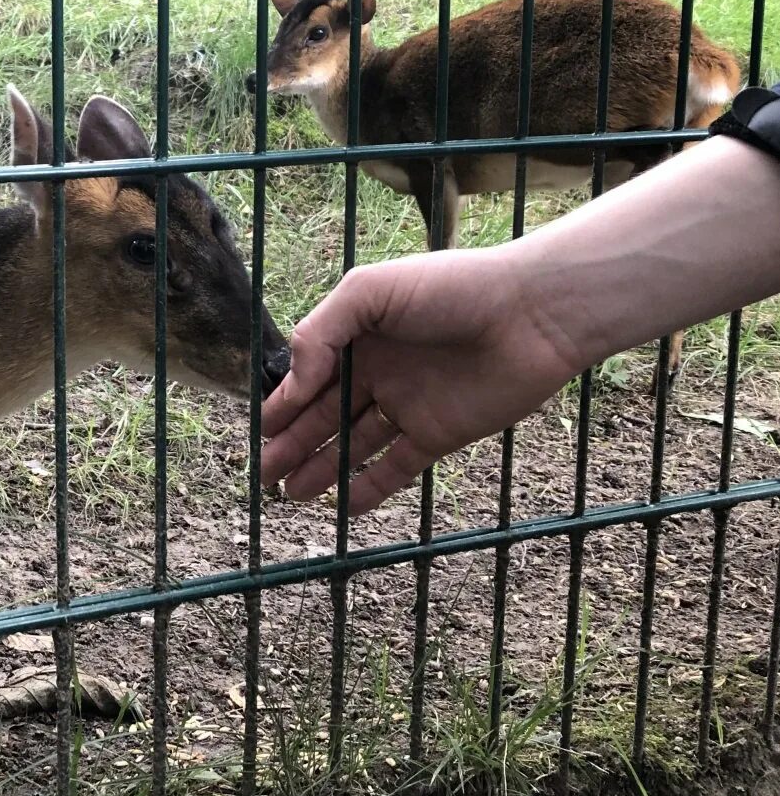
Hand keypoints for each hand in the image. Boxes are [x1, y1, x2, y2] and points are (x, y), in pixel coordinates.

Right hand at [260, 248, 584, 513]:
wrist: (532, 314)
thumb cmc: (452, 289)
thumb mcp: (371, 291)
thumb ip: (321, 333)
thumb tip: (293, 383)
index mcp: (358, 335)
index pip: (309, 376)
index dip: (284, 404)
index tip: (262, 432)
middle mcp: (378, 372)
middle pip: (325, 416)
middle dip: (293, 445)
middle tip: (266, 475)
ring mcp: (408, 405)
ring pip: (354, 445)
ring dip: (322, 469)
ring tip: (292, 495)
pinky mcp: (439, 434)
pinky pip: (397, 467)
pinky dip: (370, 488)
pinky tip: (343, 506)